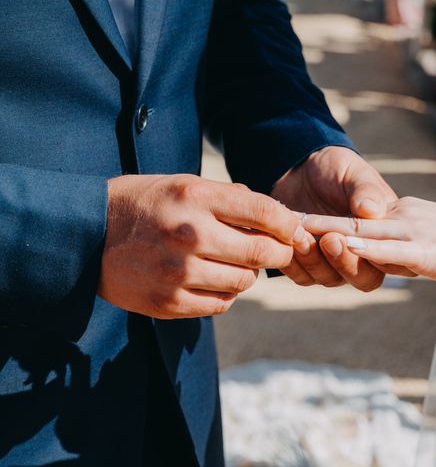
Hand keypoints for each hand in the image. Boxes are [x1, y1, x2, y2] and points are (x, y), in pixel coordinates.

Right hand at [98, 174, 301, 317]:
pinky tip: (214, 280)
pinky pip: (222, 304)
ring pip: (244, 282)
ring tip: (236, 263)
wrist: (89, 234)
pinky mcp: (169, 302)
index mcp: (196, 196)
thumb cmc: (147, 204)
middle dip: (279, 252)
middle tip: (278, 251)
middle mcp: (189, 233)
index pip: (264, 211)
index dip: (288, 223)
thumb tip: (277, 217)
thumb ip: (231, 198)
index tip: (292, 229)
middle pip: (261, 252)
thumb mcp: (185, 184)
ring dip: (249, 273)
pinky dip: (227, 293)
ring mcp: (178, 272)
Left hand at [271, 146, 409, 290]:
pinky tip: (287, 243)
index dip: (370, 255)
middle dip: (344, 262)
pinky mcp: (307, 264)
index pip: (386, 260)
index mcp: (382, 235)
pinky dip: (295, 264)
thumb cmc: (336, 168)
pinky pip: (303, 276)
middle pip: (362, 279)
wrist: (301, 168)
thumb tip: (372, 211)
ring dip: (316, 261)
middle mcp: (362, 255)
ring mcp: (333, 261)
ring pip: (329, 279)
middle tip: (328, 239)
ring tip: (303, 235)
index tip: (348, 236)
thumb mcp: (354, 172)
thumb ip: (365, 190)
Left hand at [302, 197, 435, 291]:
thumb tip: (378, 255)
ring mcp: (415, 233)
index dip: (325, 222)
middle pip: (351, 223)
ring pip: (363, 233)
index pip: (358, 220)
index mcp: (403, 214)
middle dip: (316, 224)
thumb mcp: (430, 240)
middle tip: (284, 221)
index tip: (296, 221)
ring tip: (299, 232)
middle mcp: (404, 218)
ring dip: (330, 235)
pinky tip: (342, 245)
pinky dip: (363, 248)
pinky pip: (388, 249)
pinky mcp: (428, 251)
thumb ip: (402, 245)